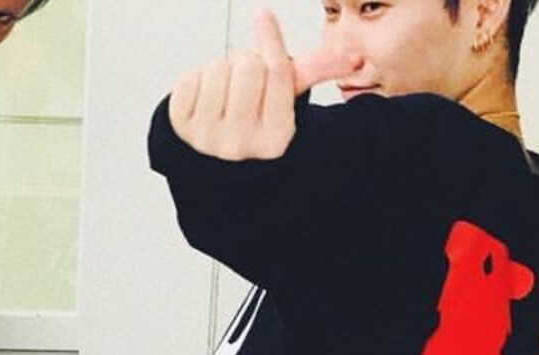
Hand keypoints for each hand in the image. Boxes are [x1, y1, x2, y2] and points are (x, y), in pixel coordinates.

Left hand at [169, 8, 354, 161]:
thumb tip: (356, 59)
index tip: (264, 17)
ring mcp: (211, 140)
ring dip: (222, 72)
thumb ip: (316, 73)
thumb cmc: (258, 117)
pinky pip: (190, 79)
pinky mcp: (183, 130)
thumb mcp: (288, 98)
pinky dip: (197, 81)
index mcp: (277, 139)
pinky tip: (206, 100)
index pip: (276, 71)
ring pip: (218, 68)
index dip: (270, 39)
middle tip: (246, 82)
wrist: (219, 154)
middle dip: (247, 63)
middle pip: (248, 65)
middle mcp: (244, 144)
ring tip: (227, 93)